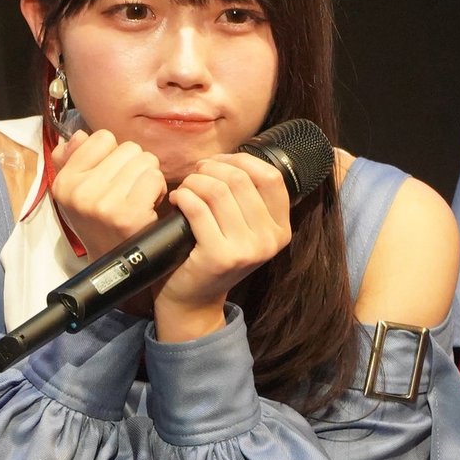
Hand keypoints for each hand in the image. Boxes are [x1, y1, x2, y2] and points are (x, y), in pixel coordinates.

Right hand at [50, 129, 167, 260]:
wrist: (113, 267)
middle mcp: (80, 192)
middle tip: (129, 190)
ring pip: (145, 160)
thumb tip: (80, 136)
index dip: (114, 155)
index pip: (102, 137)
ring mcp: (104, 204)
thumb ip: (71, 160)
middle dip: (135, 166)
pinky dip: (158, 189)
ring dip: (149, 177)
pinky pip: (154, 177)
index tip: (112, 177)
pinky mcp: (128, 215)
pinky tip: (149, 205)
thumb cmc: (99, 223)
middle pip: (128, 148)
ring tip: (139, 197)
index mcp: (64, 182)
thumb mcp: (75, 194)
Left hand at [153, 153, 290, 341]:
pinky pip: (198, 208)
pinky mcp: (219, 256)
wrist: (193, 300)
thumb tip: (231, 158)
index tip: (218, 163)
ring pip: (218, 191)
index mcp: (281, 230)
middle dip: (211, 169)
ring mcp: (246, 250)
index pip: (271, 177)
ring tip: (185, 189)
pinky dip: (184, 196)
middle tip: (195, 175)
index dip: (241, 160)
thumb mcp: (243, 229)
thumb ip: (248, 199)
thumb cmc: (213, 255)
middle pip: (240, 180)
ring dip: (195, 182)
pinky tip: (177, 200)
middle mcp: (269, 241)